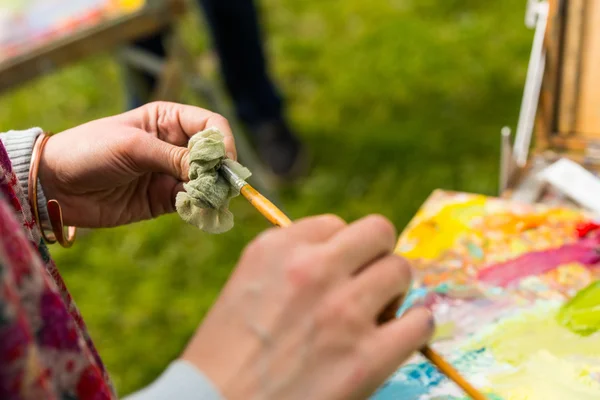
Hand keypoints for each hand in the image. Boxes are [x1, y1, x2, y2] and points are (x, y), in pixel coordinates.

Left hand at [39, 102, 235, 227]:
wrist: (55, 185)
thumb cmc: (90, 152)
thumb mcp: (133, 148)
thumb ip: (174, 158)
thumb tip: (213, 170)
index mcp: (168, 120)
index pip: (211, 126)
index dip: (223, 143)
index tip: (225, 163)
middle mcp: (174, 146)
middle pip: (213, 157)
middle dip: (220, 172)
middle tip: (220, 188)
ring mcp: (170, 174)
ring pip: (206, 182)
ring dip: (212, 193)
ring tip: (208, 203)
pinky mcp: (164, 200)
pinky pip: (191, 203)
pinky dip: (198, 208)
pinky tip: (197, 212)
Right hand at [182, 214, 433, 399]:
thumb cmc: (226, 354)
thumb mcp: (246, 285)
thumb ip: (290, 262)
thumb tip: (342, 255)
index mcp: (276, 249)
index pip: (334, 224)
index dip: (338, 251)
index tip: (333, 272)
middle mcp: (312, 270)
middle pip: (377, 232)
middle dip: (376, 256)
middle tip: (367, 283)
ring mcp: (343, 311)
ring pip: (401, 270)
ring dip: (393, 291)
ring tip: (376, 314)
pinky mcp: (367, 357)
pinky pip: (419, 321)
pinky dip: (413, 327)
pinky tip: (396, 338)